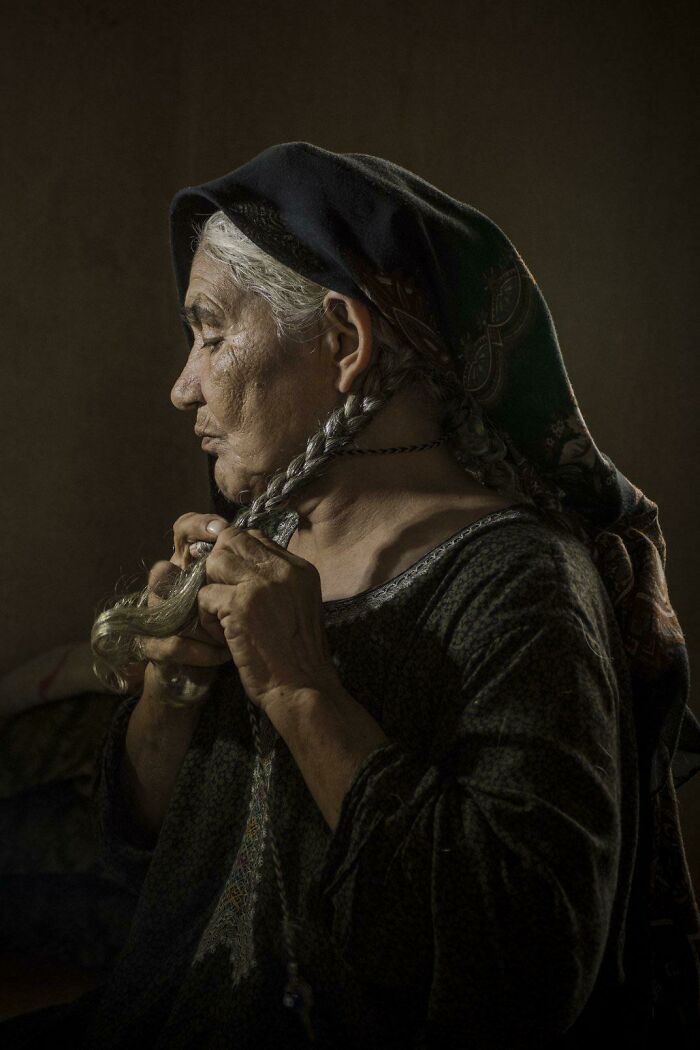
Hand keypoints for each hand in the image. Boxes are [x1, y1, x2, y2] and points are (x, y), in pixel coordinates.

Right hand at [134, 512, 232, 677]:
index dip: (197, 526)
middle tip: (228, 594)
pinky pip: (171, 644)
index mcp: (190, 565)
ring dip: (203, 623)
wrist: (206, 672)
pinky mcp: (154, 647)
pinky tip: (224, 654)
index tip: (221, 530)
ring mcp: (156, 616)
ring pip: (167, 611)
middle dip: (196, 587)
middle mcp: (167, 586)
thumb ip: (246, 563)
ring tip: (231, 632)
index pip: (183, 532)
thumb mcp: (244, 589)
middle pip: (161, 572)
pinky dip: (202, 651)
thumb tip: (259, 541)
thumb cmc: (230, 624)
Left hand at [195, 525, 340, 715]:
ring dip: (210, 589)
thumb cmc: (298, 655)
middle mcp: (282, 569)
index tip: (234, 584)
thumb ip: (276, 581)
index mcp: (299, 568)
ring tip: (221, 616)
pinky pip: (204, 595)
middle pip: (232, 541)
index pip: (255, 537)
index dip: (236, 556)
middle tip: (222, 597)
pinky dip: (206, 617)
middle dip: (218, 567)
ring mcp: (261, 585)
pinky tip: (222, 635)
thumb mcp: (298, 605)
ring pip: (214, 563)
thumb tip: (241, 563)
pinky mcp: (240, 605)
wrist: (303, 687)